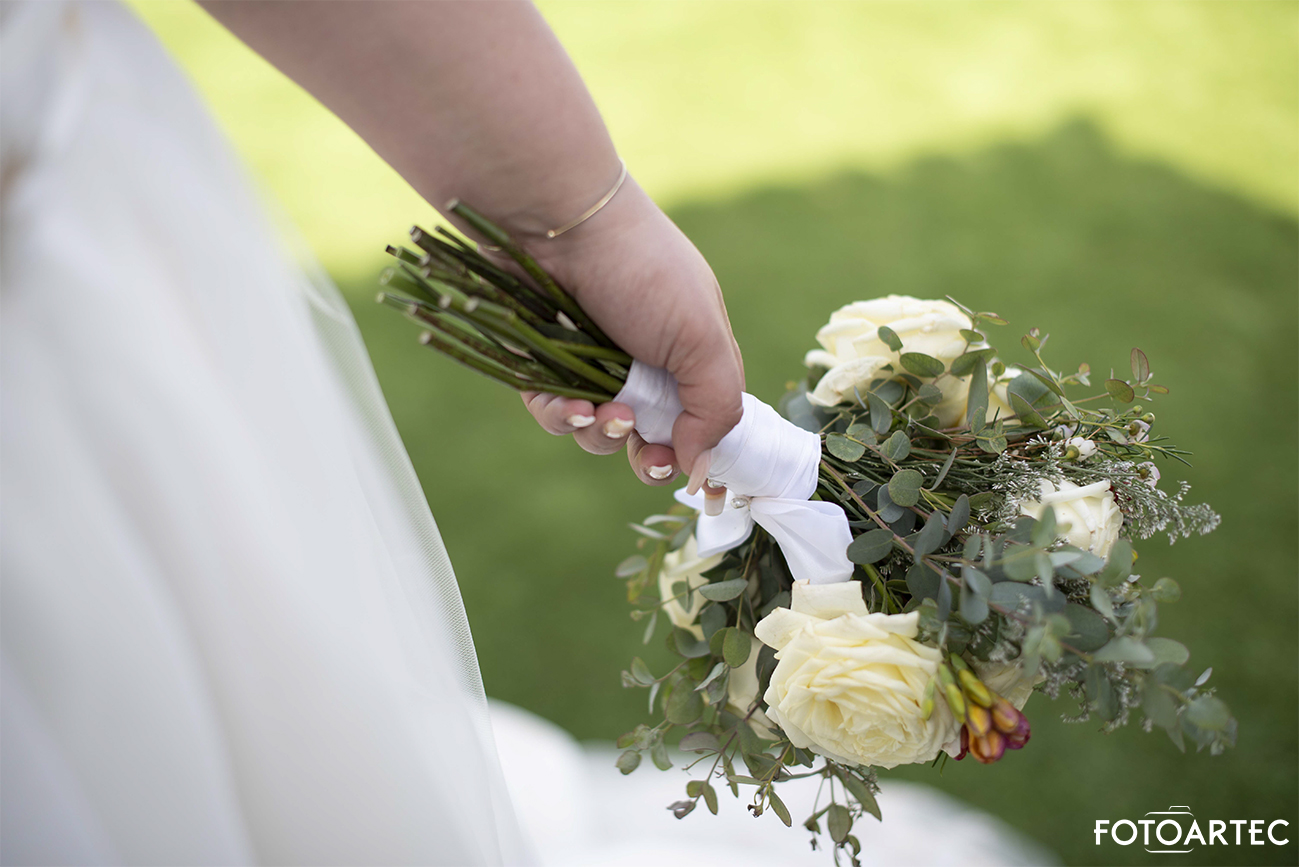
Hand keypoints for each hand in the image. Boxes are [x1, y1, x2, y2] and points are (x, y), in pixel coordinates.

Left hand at [515, 177, 743, 486]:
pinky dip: (561, 416)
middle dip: (649, 457)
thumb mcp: (702, 337)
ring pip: (597, 434)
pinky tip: (567, 403)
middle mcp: (643, 363)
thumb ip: (716, 406)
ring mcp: (592, 365)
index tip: (692, 480)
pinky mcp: (544, 366)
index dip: (698, 452)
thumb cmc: (643, 270)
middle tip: (648, 455)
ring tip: (601, 411)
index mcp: (691, 354)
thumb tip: (701, 468)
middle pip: (649, 439)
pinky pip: (553, 413)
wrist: (560, 223)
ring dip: (602, 435)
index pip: (704, 420)